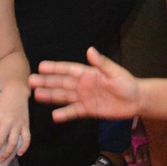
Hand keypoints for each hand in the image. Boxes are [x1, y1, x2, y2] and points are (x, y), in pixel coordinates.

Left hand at [0, 93, 30, 161]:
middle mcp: (7, 122)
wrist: (16, 93)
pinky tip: (19, 154)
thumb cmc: (1, 103)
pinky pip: (27, 138)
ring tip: (1, 160)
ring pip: (13, 142)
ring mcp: (17, 124)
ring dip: (7, 153)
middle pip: (0, 141)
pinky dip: (24, 147)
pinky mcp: (26, 125)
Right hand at [29, 47, 143, 120]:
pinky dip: (64, 114)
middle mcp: (83, 85)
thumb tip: (90, 50)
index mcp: (88, 73)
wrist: (136, 101)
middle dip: (46, 82)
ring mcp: (84, 98)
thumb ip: (102, 63)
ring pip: (64, 96)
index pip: (68, 70)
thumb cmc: (127, 83)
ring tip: (36, 95)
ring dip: (50, 96)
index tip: (41, 66)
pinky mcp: (88, 110)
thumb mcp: (115, 72)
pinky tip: (54, 115)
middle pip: (62, 83)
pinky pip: (74, 112)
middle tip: (30, 81)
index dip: (55, 68)